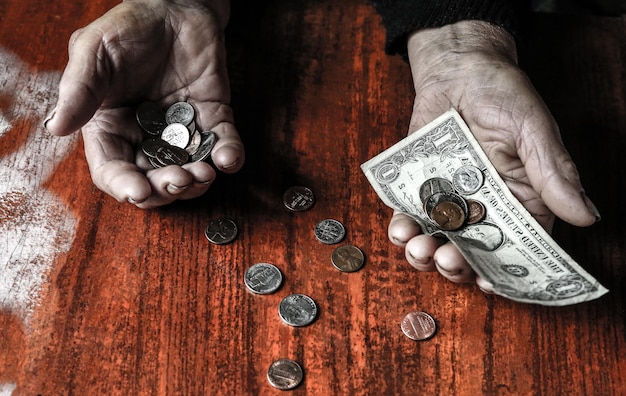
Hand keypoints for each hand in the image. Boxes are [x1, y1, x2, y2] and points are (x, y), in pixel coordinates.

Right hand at [44, 0, 243, 207]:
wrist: (174, 5)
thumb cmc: (127, 28)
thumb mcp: (94, 52)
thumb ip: (79, 90)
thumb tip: (56, 128)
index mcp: (112, 126)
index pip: (113, 169)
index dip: (124, 186)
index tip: (138, 191)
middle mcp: (146, 135)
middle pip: (153, 179)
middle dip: (166, 189)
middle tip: (179, 180)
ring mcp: (182, 129)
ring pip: (189, 171)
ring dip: (198, 181)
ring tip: (204, 173)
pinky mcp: (213, 116)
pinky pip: (222, 143)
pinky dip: (228, 155)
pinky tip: (227, 159)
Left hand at [389, 21, 599, 290]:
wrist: (458, 69)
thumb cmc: (503, 95)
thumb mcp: (533, 131)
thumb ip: (553, 173)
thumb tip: (586, 215)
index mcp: (520, 200)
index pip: (516, 247)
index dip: (504, 272)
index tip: (489, 285)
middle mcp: (485, 206)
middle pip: (472, 251)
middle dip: (458, 265)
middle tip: (448, 260)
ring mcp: (450, 199)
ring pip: (438, 239)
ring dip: (426, 253)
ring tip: (420, 248)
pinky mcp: (420, 187)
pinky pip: (409, 215)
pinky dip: (402, 227)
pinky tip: (400, 228)